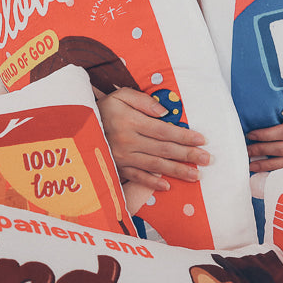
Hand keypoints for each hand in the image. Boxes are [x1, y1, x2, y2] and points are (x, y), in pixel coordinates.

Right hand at [96, 87, 211, 190]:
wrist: (74, 126)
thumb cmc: (103, 108)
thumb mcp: (120, 96)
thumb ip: (143, 101)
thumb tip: (165, 113)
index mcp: (131, 121)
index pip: (164, 130)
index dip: (185, 136)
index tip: (202, 140)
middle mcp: (128, 141)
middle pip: (164, 149)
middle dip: (188, 155)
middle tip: (207, 159)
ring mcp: (122, 157)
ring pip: (155, 165)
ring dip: (177, 171)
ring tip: (196, 175)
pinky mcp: (116, 167)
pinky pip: (136, 177)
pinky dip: (151, 183)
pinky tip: (167, 186)